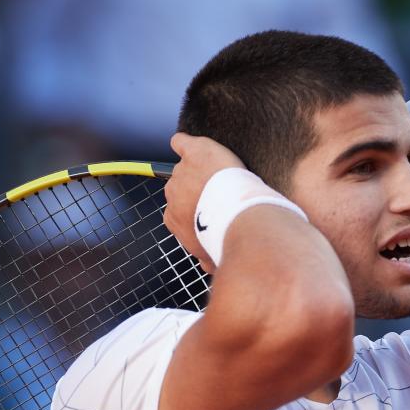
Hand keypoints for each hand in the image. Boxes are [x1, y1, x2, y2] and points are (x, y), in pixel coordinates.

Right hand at [165, 133, 245, 272]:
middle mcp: (173, 194)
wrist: (237, 213)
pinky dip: (182, 142)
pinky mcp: (195, 152)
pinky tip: (182, 142)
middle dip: (197, 192)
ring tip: (217, 173)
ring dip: (199, 170)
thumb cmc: (225, 235)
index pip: (177, 212)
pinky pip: (181, 143)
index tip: (206, 214)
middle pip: (181, 188)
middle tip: (218, 196)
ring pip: (186, 168)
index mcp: (173, 218)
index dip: (193, 213)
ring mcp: (182, 171)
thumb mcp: (212, 254)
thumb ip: (207, 257)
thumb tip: (207, 267)